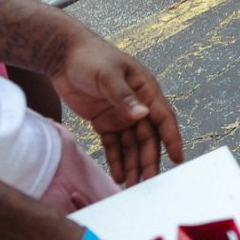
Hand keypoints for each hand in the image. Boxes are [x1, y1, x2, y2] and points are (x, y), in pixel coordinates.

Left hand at [52, 33, 183, 184]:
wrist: (63, 55)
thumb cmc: (90, 57)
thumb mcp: (108, 75)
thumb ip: (124, 97)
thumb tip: (143, 115)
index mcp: (145, 89)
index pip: (163, 117)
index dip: (171, 138)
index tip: (177, 158)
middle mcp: (137, 104)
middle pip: (147, 137)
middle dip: (148, 159)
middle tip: (146, 181)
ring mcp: (121, 114)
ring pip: (131, 144)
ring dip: (132, 164)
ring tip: (130, 184)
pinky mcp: (104, 121)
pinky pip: (113, 144)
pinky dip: (116, 159)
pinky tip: (117, 174)